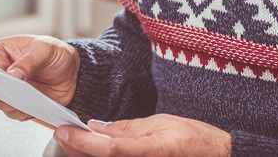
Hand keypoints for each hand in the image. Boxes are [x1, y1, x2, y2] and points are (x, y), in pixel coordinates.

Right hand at [0, 35, 79, 119]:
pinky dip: (23, 112)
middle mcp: (3, 71)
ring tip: (24, 98)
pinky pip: (15, 113)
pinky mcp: (22, 103)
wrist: (74, 72)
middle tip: (6, 87)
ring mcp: (12, 89)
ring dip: (10, 102)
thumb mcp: (43, 49)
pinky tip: (34, 105)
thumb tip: (13, 74)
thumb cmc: (56, 53)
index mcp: (2, 51)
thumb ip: (28, 61)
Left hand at [54, 115, 230, 156]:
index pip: (108, 148)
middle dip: (77, 148)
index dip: (83, 140)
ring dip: (85, 154)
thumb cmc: (191, 139)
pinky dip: (98, 156)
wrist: (213, 155)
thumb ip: (126, 128)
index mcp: (149, 151)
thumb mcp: (158, 124)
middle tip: (64, 134)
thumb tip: (97, 127)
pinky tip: (91, 147)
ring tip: (73, 140)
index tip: (64, 130)